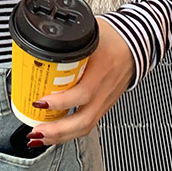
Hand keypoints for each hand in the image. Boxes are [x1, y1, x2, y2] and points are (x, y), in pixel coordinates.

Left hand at [27, 19, 133, 146]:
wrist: (136, 45)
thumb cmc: (114, 38)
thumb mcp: (90, 33)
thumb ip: (68, 38)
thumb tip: (44, 38)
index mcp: (100, 72)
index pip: (82, 93)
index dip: (60, 101)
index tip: (39, 102)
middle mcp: (103, 92)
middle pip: (83, 121)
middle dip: (56, 131)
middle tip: (35, 131)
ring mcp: (104, 102)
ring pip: (84, 127)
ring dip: (60, 137)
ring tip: (39, 137)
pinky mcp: (103, 106)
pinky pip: (87, 124)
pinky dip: (69, 132)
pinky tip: (54, 133)